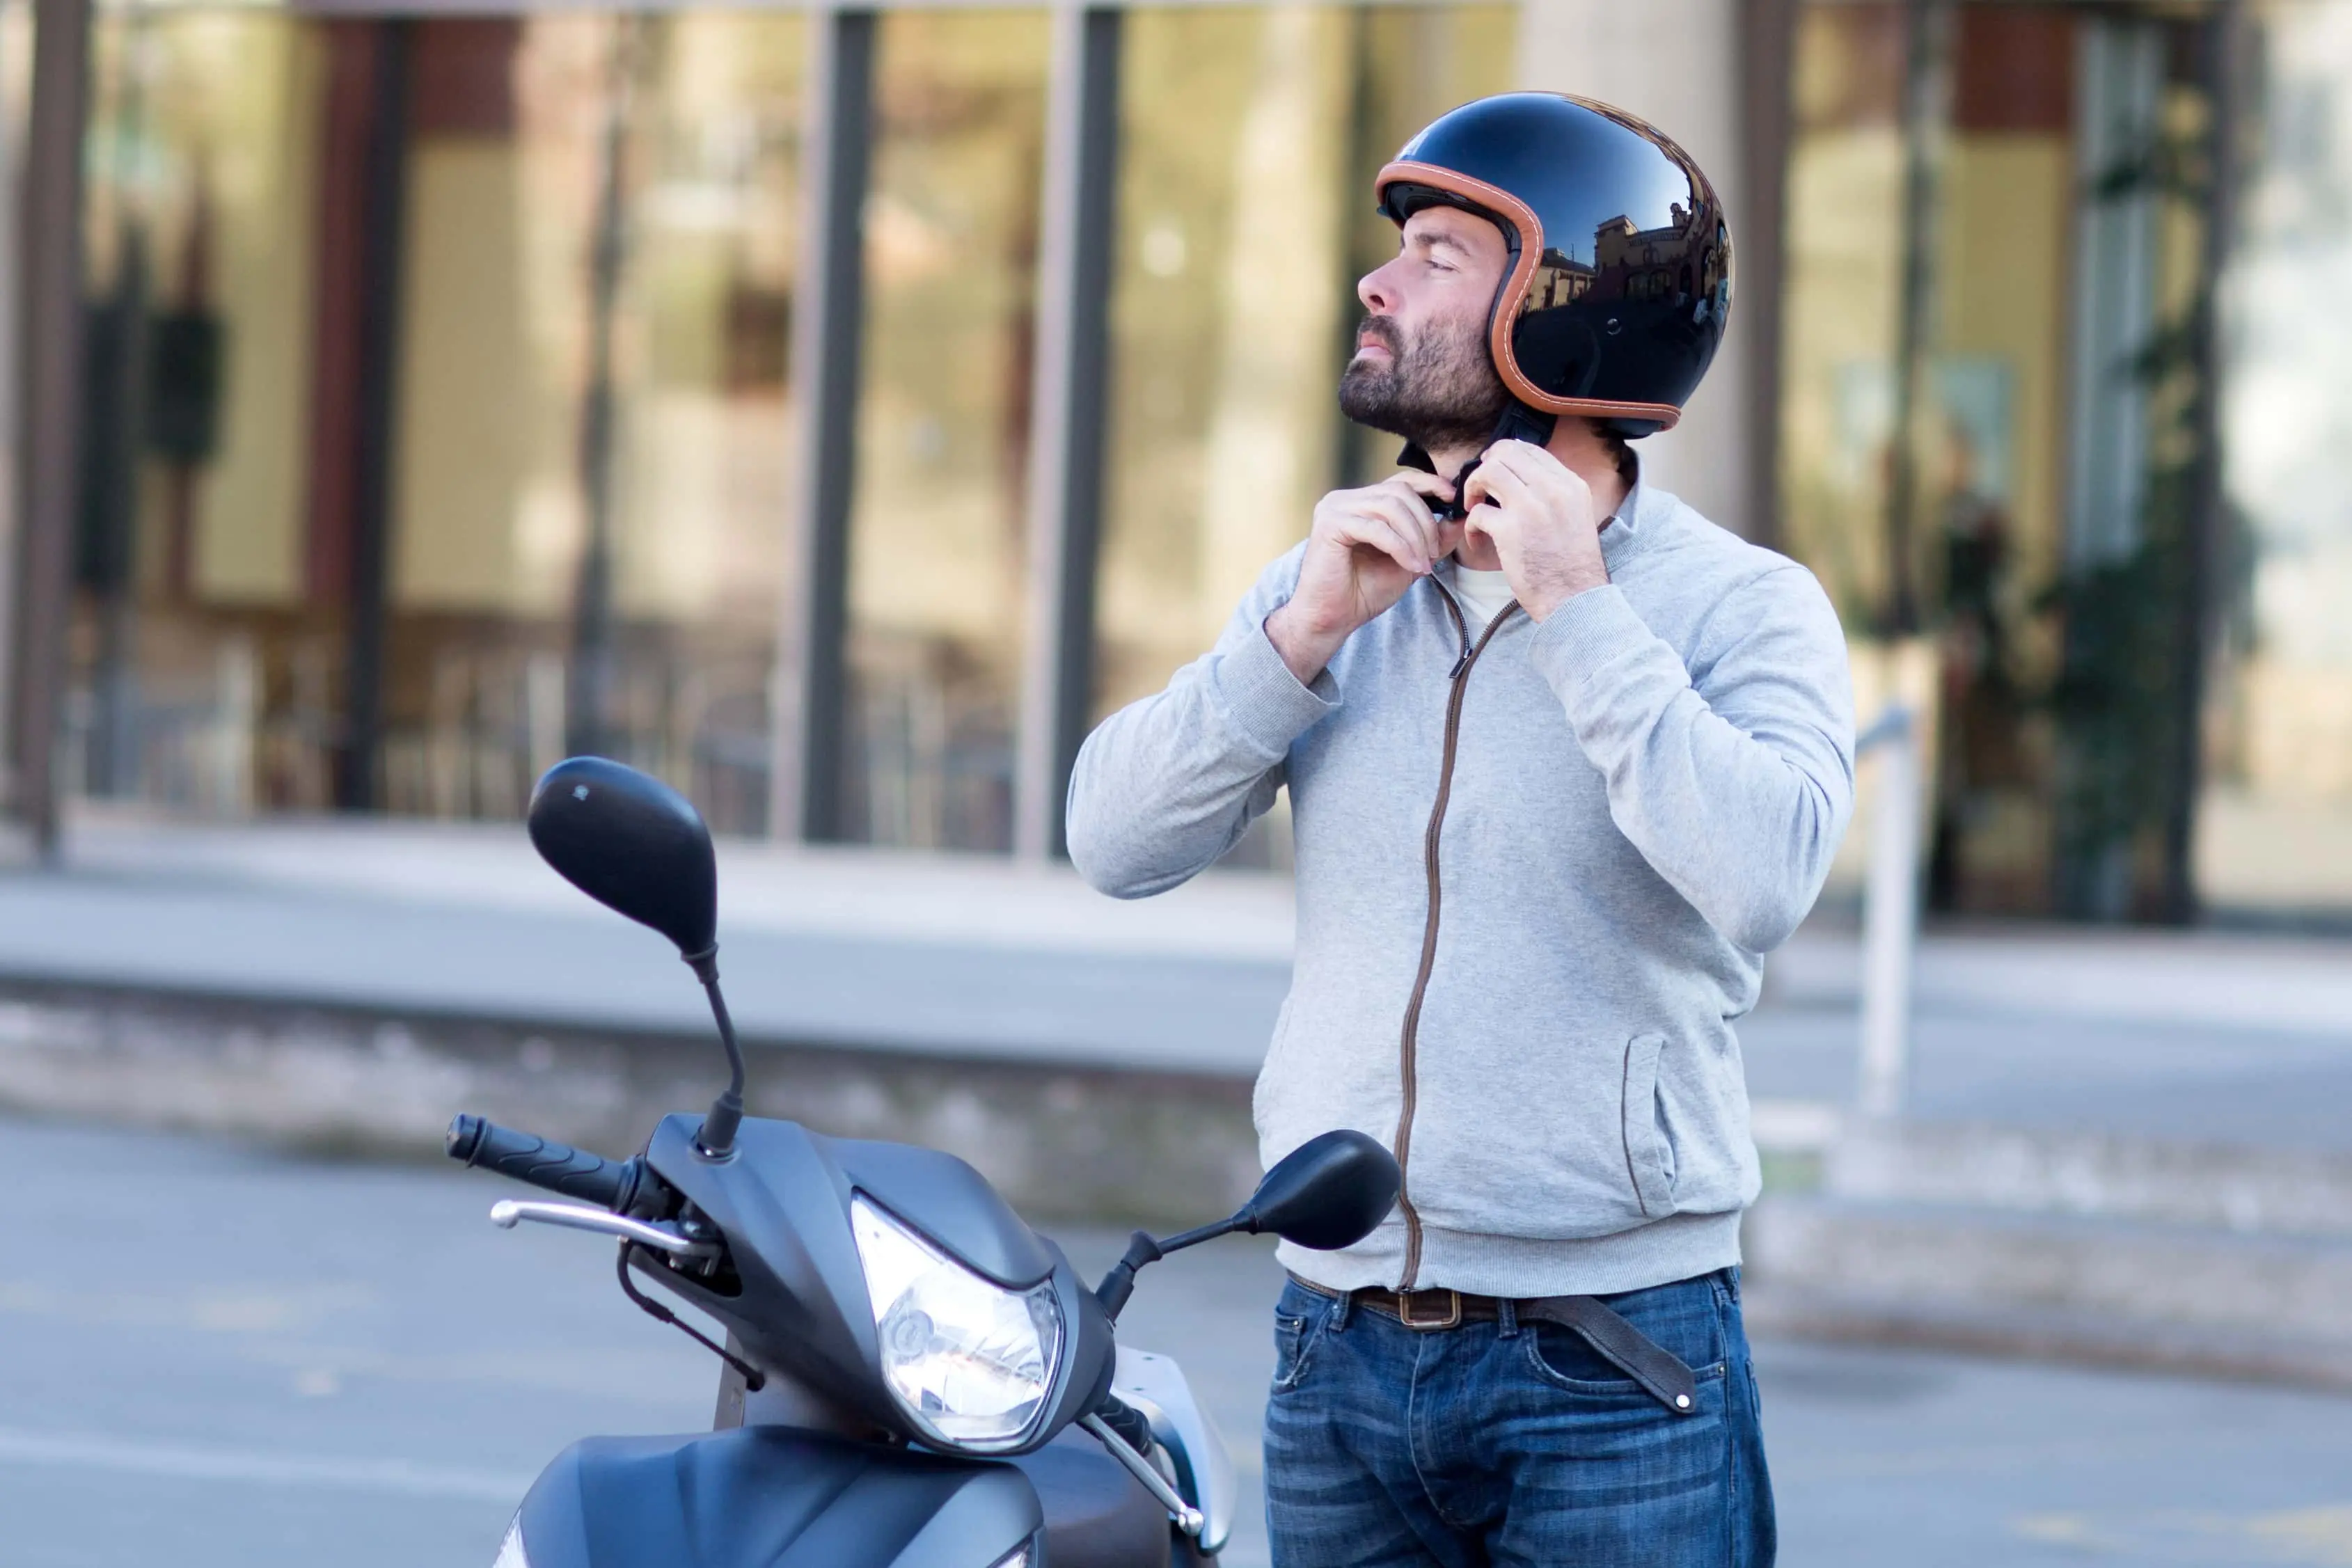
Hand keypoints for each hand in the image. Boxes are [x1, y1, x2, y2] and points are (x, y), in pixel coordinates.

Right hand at [1266, 472, 1462, 682]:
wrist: (1331, 619)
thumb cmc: (1364, 592)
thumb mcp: (1410, 561)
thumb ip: (1433, 540)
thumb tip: (1461, 518)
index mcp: (1360, 503)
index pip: (1401, 481)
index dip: (1431, 485)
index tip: (1454, 501)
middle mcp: (1344, 499)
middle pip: (1399, 492)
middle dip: (1426, 522)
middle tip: (1435, 553)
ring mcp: (1334, 508)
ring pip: (1390, 507)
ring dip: (1415, 536)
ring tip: (1423, 564)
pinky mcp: (1330, 524)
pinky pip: (1377, 528)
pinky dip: (1401, 547)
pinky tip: (1411, 566)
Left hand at [1463, 440, 1609, 619]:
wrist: (1574, 599)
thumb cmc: (1571, 564)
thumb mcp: (1575, 515)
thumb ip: (1553, 493)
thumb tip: (1521, 475)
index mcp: (1570, 484)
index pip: (1529, 448)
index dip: (1503, 456)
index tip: (1495, 475)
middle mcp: (1552, 490)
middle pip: (1505, 452)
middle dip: (1484, 468)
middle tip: (1479, 490)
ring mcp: (1530, 508)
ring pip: (1488, 472)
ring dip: (1473, 488)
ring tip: (1473, 508)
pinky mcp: (1509, 531)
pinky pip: (1477, 512)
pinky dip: (1471, 527)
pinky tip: (1478, 541)